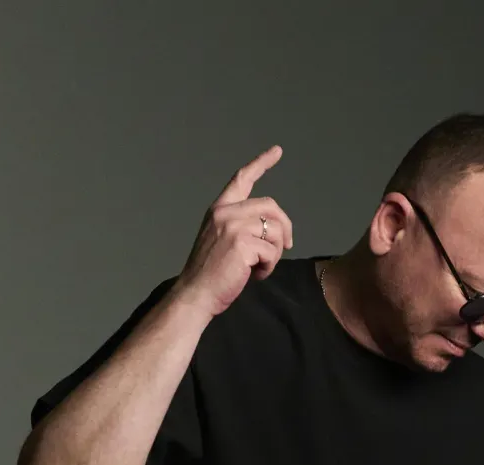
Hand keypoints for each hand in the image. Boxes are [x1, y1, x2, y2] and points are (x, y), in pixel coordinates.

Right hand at [171, 145, 292, 317]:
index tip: (277, 151)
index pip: (242, 179)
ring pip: (275, 231)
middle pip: (271, 206)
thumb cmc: (210, 273)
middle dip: (285, 228)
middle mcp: (225, 212)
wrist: (196, 294)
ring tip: (259, 267)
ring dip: (275, 253)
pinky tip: (254, 275)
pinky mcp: (243, 244)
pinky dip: (269, 267)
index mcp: (219, 209)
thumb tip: (274, 228)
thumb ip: (242, 226)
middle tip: (287, 246)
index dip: (261, 163)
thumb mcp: (222, 239)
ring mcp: (233, 227)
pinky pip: (272, 251)